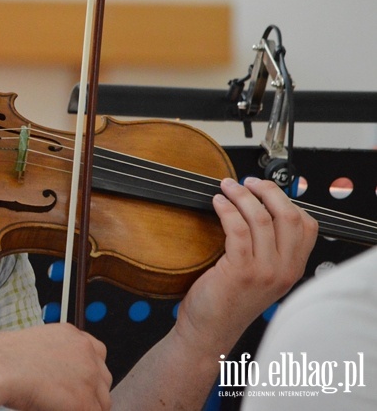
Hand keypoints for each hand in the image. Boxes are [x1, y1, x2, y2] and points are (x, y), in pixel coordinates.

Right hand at [0, 323, 111, 410]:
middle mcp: (85, 352)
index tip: (80, 382)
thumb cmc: (5, 358)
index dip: (90, 372)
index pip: (98, 354)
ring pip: (102, 401)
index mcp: (73, 335)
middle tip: (67, 400)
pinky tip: (56, 409)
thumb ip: (58, 356)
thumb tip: (62, 377)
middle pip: (103, 379)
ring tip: (59, 406)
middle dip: (90, 392)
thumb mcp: (37, 346)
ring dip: (86, 406)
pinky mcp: (84, 400)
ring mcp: (88, 376)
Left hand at [175, 176, 317, 349]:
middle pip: (288, 215)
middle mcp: (284, 270)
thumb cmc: (226, 300)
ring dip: (242, 196)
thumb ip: (267, 249)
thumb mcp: (260, 275)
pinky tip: (217, 203)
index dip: (286, 199)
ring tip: (226, 188)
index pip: (307, 225)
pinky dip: (227, 210)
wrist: (208, 331)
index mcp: (292, 268)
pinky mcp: (240, 271)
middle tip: (246, 182)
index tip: (264, 188)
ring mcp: (264, 271)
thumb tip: (257, 208)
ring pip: (261, 218)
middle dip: (266, 190)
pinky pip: (237, 229)